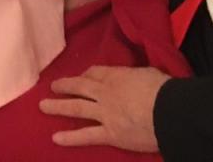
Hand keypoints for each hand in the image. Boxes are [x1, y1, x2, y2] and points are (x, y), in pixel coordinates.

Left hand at [40, 65, 168, 151]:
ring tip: (43, 106)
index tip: (81, 77)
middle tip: (52, 87)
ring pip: (76, 108)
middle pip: (79, 87)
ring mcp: (105, 114)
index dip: (86, 75)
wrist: (170, 112)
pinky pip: (87, 136)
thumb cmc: (164, 90)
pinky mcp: (110, 134)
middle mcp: (105, 93)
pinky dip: (71, 137)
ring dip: (58, 107)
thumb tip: (135, 80)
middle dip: (64, 86)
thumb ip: (135, 76)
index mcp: (117, 76)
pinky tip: (56, 138)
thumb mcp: (147, 73)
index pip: (95, 73)